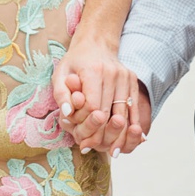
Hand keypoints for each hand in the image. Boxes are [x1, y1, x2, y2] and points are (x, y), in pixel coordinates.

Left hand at [52, 41, 146, 156]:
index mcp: (94, 69)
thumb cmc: (75, 62)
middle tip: (93, 150)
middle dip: (101, 134)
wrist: (96, 43)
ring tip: (114, 152)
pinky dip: (132, 126)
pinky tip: (132, 140)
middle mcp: (114, 73)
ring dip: (119, 135)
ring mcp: (126, 76)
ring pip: (125, 113)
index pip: (93, 105)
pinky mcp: (133, 81)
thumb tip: (66, 112)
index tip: (80, 138)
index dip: (86, 124)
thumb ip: (61, 93)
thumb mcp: (60, 73)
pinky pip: (134, 108)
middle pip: (110, 112)